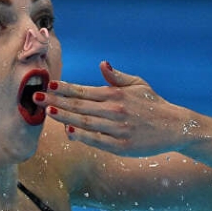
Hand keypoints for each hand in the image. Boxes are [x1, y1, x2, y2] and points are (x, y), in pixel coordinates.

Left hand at [41, 61, 196, 156]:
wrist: (176, 127)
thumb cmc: (154, 104)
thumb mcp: (139, 85)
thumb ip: (117, 77)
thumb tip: (102, 64)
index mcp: (116, 94)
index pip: (84, 90)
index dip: (65, 88)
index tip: (49, 84)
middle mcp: (115, 110)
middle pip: (79, 105)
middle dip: (55, 100)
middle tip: (35, 96)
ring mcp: (117, 128)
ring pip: (85, 121)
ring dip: (65, 116)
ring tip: (47, 111)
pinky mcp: (121, 146)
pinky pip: (97, 140)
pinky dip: (83, 135)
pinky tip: (69, 130)